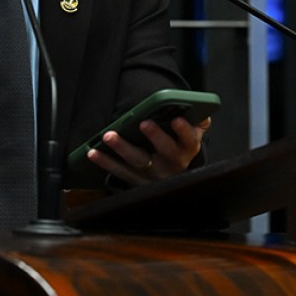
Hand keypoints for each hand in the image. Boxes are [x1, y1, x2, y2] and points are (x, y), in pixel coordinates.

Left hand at [86, 116, 211, 186]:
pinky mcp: (135, 181)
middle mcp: (171, 164)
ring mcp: (152, 175)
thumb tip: (202, 114)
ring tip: (109, 135)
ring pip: (138, 161)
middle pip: (165, 151)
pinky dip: (105, 162)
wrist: (173, 181)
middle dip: (155, 137)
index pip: (189, 140)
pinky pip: (119, 172)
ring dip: (123, 148)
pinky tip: (92, 152)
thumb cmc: (179, 147)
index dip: (184, 130)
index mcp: (187, 149)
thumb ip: (197, 123)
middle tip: (144, 123)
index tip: (177, 118)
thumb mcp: (191, 137)